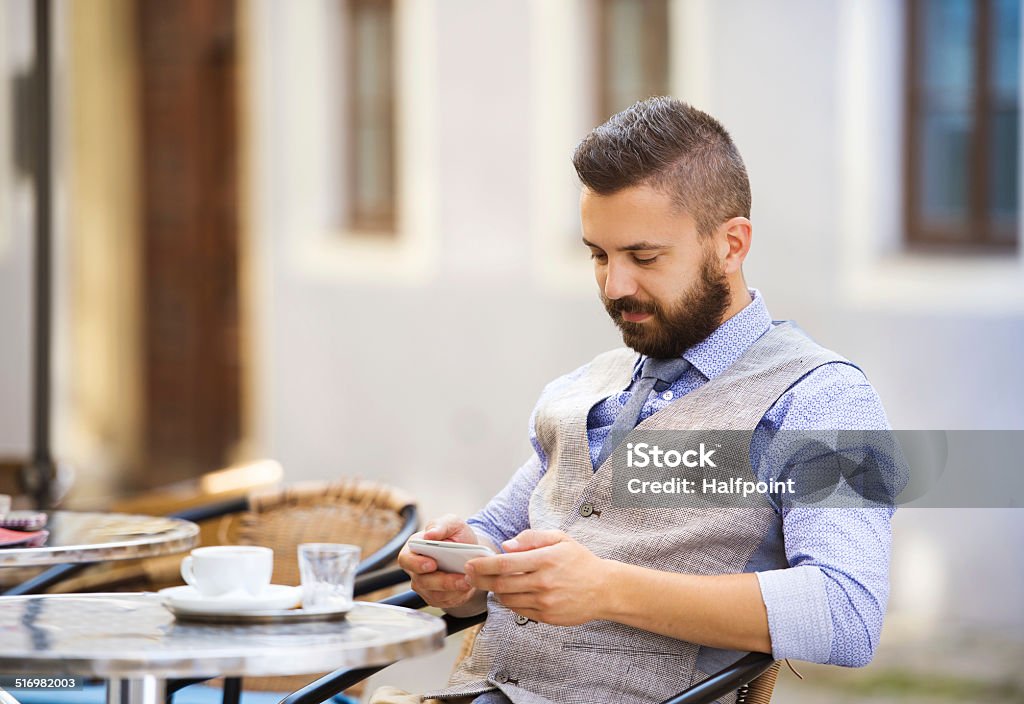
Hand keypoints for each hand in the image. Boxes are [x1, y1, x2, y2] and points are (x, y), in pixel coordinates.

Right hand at [398, 514, 478, 609]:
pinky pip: (445, 602)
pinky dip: (458, 596)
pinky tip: (468, 588)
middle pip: (421, 581)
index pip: (405, 560)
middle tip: (461, 578)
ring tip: (469, 582)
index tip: (432, 564)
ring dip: (453, 590)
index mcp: (413, 549)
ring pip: (434, 594)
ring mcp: (424, 586)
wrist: (470, 552)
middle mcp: (415, 570)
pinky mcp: (436, 597)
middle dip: (443, 581)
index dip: (416, 564)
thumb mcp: (452, 523)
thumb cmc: (456, 535)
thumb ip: (440, 525)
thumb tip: (430, 535)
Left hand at [464, 529, 608, 625]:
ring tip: (489, 583)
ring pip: (508, 599)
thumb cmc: (579, 561)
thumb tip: (506, 545)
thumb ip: (531, 537)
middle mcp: (544, 582)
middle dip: (480, 580)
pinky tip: (508, 593)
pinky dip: (508, 602)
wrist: (604, 589)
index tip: (470, 563)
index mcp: (545, 559)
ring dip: (493, 591)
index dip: (483, 564)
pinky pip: (519, 610)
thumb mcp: (559, 538)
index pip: (505, 563)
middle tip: (468, 575)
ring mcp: (545, 601)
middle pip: (501, 583)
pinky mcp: (547, 616)